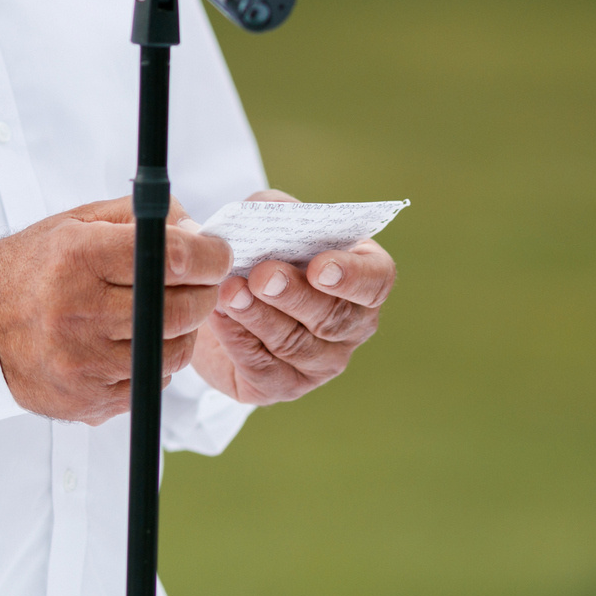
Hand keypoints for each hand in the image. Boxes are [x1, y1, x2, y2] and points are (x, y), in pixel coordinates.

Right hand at [0, 197, 231, 423]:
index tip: (217, 252)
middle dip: (204, 292)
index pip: (172, 257)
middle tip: (199, 282)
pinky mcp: (87, 400)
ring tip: (162, 312)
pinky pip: (152, 383)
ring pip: (175, 350)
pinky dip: (155, 361)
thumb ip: (142, 219)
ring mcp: (83, 363)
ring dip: (183, 330)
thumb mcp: (77, 224)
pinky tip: (133, 343)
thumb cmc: (36, 268)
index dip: (210, 254)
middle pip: (182, 308)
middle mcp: (79, 312)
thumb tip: (199, 234)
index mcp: (78, 258)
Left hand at [192, 190, 397, 404]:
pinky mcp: (284, 385)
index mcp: (362, 277)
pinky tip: (219, 317)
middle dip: (295, 296)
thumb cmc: (261, 251)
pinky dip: (238, 340)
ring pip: (295, 344)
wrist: (222, 298)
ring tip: (230, 293)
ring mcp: (322, 361)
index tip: (321, 268)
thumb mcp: (268, 220)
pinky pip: (264, 369)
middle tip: (263, 277)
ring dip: (259, 316)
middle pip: (333, 317)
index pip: (376, 280)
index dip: (352, 277)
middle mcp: (351, 324)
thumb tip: (272, 215)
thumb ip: (274, 210)